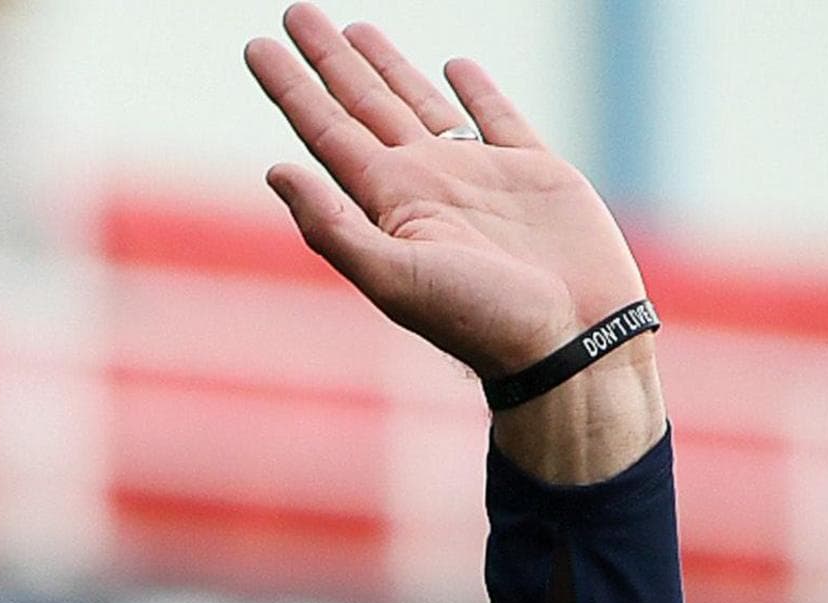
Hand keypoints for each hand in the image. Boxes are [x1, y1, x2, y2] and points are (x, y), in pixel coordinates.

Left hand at [242, 8, 642, 378]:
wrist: (571, 344)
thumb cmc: (483, 322)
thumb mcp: (395, 278)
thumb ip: (333, 228)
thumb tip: (275, 170)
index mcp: (388, 204)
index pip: (324, 130)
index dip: (290, 86)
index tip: (256, 45)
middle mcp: (425, 183)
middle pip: (362, 105)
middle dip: (328, 59)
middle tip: (295, 12)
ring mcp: (478, 175)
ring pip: (420, 102)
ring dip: (386, 66)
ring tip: (355, 29)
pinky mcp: (536, 171)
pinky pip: (498, 117)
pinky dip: (476, 90)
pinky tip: (455, 67)